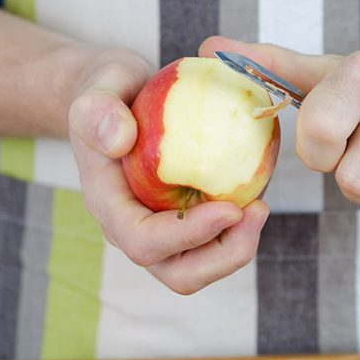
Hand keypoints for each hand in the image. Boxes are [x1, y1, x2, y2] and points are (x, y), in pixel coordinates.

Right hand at [67, 49, 269, 293]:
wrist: (117, 96)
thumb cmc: (107, 90)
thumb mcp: (98, 87)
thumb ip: (98, 110)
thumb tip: (119, 138)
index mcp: (108, 203)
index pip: (143, 241)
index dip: (187, 235)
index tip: (230, 208)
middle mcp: (133, 226)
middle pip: (178, 273)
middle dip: (223, 256)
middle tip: (257, 212)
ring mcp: (161, 227)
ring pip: (201, 265)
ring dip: (237, 245)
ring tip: (261, 205)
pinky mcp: (185, 218)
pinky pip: (215, 239)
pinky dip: (240, 226)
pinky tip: (257, 190)